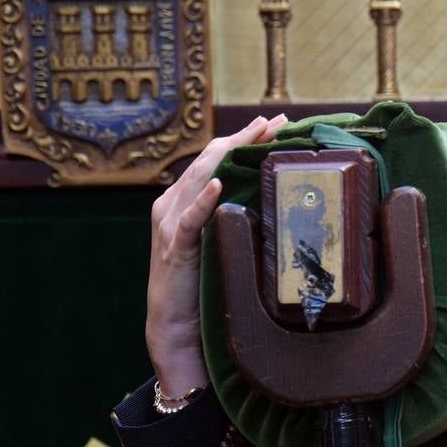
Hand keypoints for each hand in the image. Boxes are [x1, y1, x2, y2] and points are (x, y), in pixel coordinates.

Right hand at [145, 115, 286, 397]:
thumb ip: (237, 218)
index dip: (244, 138)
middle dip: (243, 137)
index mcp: (184, 200)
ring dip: (228, 154)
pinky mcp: (174, 248)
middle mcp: (173, 204)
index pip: (217, 159)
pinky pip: (188, 220)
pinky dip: (203, 200)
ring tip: (254, 136)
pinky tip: (219, 185)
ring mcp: (171, 223)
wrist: (174, 325)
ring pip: (199, 178)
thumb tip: (276, 198)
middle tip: (276, 121)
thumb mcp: (221, 242)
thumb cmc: (202, 283)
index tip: (276, 123)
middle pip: (211, 159)